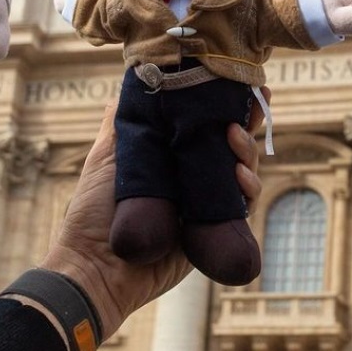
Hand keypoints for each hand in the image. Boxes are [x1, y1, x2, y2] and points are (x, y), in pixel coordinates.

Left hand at [41, 89, 265, 339]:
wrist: (94, 267)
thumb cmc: (92, 212)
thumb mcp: (105, 158)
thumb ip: (118, 123)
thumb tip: (127, 83)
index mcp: (168, 158)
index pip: (203, 127)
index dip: (223, 106)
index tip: (239, 83)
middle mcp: (189, 179)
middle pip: (229, 147)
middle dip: (248, 122)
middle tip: (259, 101)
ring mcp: (203, 206)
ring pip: (241, 173)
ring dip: (247, 151)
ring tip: (235, 135)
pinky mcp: (212, 233)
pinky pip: (241, 209)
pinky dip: (247, 190)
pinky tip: (240, 174)